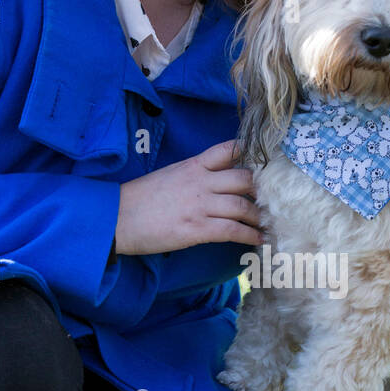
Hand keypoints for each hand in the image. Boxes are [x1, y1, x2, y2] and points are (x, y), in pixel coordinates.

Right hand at [114, 139, 264, 255]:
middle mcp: (200, 181)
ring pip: (242, 206)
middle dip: (262, 190)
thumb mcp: (169, 176)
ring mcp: (200, 205)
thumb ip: (194, 175)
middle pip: (244, 178)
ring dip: (259, 216)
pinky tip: (258, 240)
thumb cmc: (140, 199)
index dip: (250, 153)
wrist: (116, 218)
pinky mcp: (196, 228)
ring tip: (267, 224)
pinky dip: (249, 236)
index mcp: (193, 165)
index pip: (228, 150)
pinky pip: (232, 230)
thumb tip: (214, 182)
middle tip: (273, 200)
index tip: (267, 163)